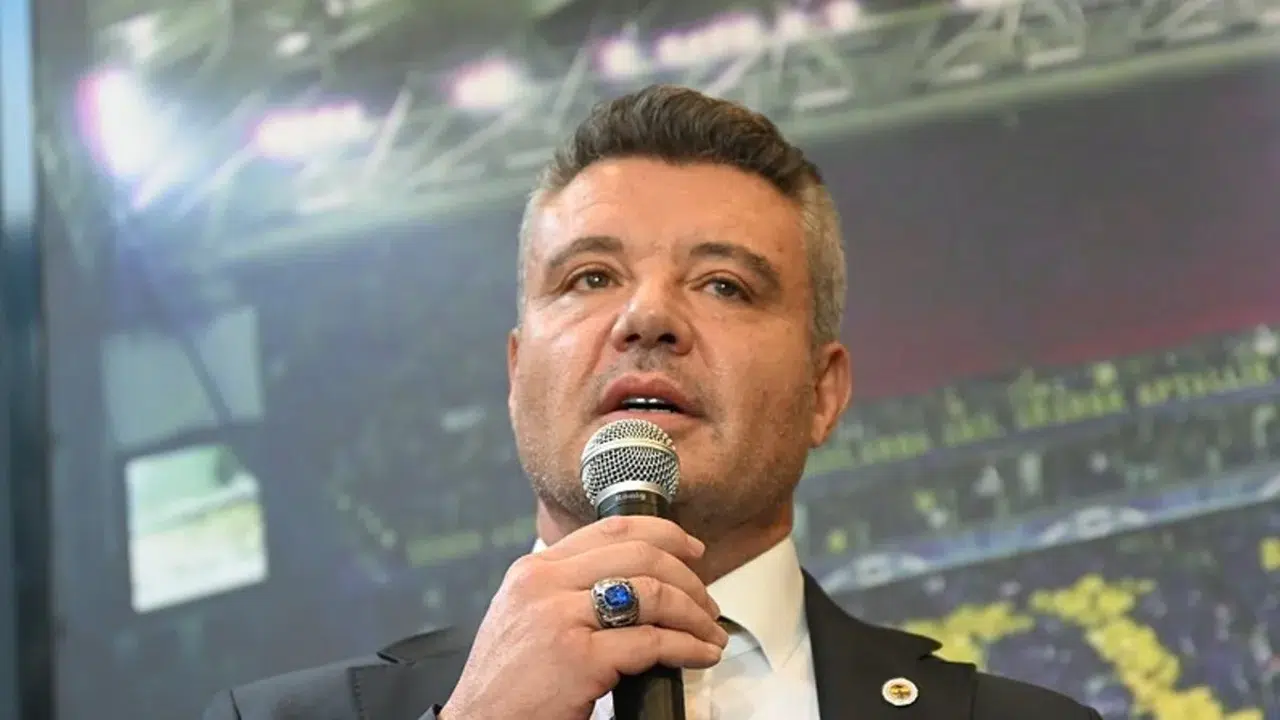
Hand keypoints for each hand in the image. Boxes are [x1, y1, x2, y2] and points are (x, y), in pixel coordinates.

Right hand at [439, 516, 727, 719]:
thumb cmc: (505, 685)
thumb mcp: (524, 617)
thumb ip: (565, 592)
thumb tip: (630, 584)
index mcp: (534, 570)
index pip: (611, 530)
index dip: (664, 534)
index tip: (692, 550)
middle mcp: (544, 585)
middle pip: (640, 556)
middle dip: (688, 578)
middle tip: (707, 603)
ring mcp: (560, 620)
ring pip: (652, 594)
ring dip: (694, 614)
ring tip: (709, 633)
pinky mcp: (578, 660)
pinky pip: (652, 641)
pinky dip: (688, 646)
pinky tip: (700, 655)